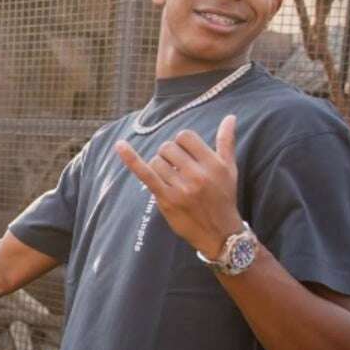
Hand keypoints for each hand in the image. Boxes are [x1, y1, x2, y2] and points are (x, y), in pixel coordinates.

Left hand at [114, 115, 243, 257]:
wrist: (219, 233)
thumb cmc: (223, 197)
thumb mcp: (230, 169)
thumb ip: (227, 141)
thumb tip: (230, 116)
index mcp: (213, 164)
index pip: (185, 136)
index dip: (181, 142)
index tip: (185, 154)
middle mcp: (197, 175)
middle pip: (168, 147)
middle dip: (169, 155)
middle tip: (177, 169)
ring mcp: (180, 188)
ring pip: (156, 160)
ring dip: (159, 166)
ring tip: (171, 178)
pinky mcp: (166, 199)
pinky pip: (145, 174)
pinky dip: (131, 159)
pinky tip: (119, 145)